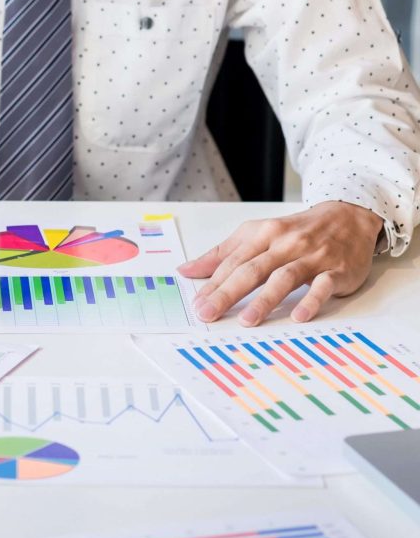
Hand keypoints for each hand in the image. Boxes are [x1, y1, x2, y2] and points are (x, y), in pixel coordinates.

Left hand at [178, 201, 383, 325]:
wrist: (350, 216)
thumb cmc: (297, 230)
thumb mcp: (257, 234)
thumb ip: (222, 253)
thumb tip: (187, 270)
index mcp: (263, 234)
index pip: (233, 262)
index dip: (213, 283)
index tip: (197, 304)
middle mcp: (286, 243)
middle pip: (252, 270)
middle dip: (227, 293)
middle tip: (208, 314)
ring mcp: (312, 256)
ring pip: (284, 277)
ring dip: (264, 300)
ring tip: (246, 321)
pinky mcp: (337, 269)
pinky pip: (323, 286)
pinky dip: (311, 300)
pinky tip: (299, 316)